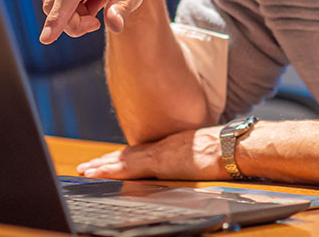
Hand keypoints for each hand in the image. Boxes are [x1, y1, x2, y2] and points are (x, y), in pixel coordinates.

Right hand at [39, 0, 163, 43]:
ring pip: (51, 3)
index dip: (58, 17)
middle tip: (97, 21)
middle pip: (56, 4)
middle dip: (75, 21)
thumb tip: (115, 26)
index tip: (46, 39)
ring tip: (98, 1)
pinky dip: (67, 4)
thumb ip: (122, 9)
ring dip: (72, 13)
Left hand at [76, 126, 227, 180]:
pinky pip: (127, 167)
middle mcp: (163, 145)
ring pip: (123, 159)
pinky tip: (97, 173)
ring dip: (103, 165)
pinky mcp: (158, 161)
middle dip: (108, 161)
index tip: (109, 159)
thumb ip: (197, 158)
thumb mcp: (208, 154)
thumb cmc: (228, 152)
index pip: (142, 152)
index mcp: (173, 145)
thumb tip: (201, 164)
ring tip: (85, 170)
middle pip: (128, 154)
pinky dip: (110, 169)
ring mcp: (159, 152)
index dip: (124, 157)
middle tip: (88, 166)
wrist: (234, 147)